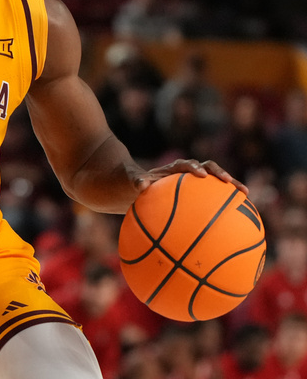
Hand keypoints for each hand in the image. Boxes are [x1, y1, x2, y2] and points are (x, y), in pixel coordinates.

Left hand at [134, 159, 248, 195]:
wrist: (140, 184)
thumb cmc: (137, 183)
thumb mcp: (133, 181)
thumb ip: (137, 181)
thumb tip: (141, 185)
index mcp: (173, 168)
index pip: (185, 164)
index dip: (194, 167)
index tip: (201, 175)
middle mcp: (188, 171)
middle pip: (208, 167)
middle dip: (220, 172)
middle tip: (229, 181)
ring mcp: (196, 180)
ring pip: (216, 179)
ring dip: (230, 184)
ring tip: (245, 194)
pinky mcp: (200, 190)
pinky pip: (215, 195)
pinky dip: (226, 201)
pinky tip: (237, 214)